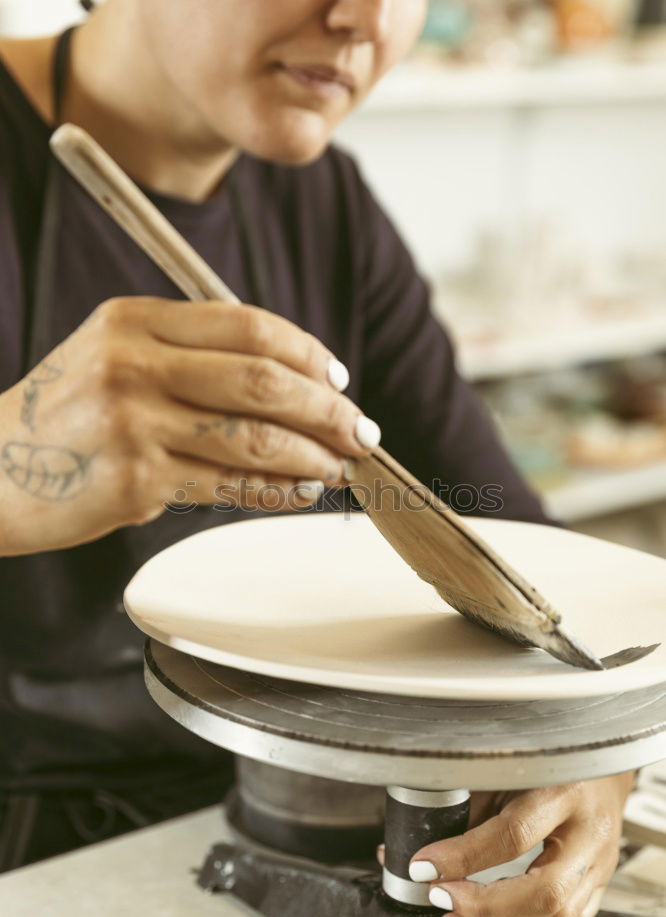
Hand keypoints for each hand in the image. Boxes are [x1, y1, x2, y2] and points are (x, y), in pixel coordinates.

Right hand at [0, 297, 378, 554]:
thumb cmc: (66, 415)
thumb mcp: (114, 354)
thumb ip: (190, 352)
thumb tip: (291, 380)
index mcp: (134, 320)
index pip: (247, 325)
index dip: (307, 353)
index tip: (338, 378)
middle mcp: (134, 364)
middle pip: (264, 381)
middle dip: (328, 409)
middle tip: (361, 431)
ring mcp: (135, 424)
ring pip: (254, 439)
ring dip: (311, 455)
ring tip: (339, 465)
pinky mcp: (137, 482)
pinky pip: (229, 487)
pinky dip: (276, 491)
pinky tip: (301, 490)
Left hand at [408, 773, 634, 916]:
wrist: (598, 757)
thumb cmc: (545, 760)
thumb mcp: (508, 767)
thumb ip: (476, 805)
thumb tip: (433, 849)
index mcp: (564, 790)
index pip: (513, 835)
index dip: (463, 857)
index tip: (423, 868)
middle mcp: (590, 832)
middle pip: (544, 892)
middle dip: (484, 908)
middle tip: (439, 900)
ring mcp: (601, 863)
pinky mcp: (602, 884)